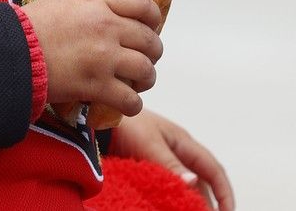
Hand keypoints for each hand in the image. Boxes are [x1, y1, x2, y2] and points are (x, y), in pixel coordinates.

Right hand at [21, 0, 162, 117]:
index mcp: (98, 3)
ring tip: (132, 83)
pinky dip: (131, 104)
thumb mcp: (65, 3)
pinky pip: (132, 100)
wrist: (10, 51)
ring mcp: (105, 58)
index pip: (144, 5)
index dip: (153, 19)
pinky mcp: (98, 86)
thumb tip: (115, 16)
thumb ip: (94, 7)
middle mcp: (107, 28)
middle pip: (151, 41)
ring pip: (147, 71)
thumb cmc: (30, 26)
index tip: (149, 28)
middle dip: (150, 53)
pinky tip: (121, 101)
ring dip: (144, 80)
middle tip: (139, 60)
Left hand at [111, 108, 233, 209]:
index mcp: (182, 142)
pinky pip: (164, 186)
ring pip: (183, 185)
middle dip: (207, 202)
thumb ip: (170, 165)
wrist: (92, 116)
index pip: (213, 170)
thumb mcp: (148, 143)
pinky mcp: (146, 167)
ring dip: (187, 201)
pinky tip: (167, 206)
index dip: (224, 192)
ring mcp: (161, 159)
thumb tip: (193, 184)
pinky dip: (170, 198)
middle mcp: (175, 151)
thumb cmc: (123, 123)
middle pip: (200, 182)